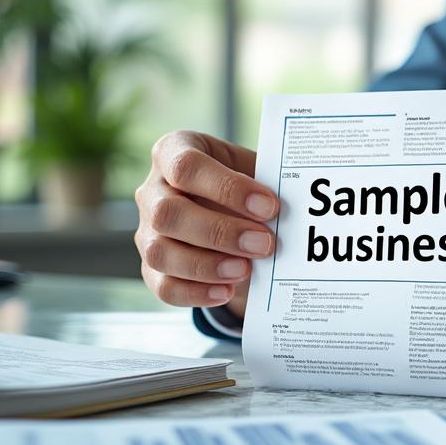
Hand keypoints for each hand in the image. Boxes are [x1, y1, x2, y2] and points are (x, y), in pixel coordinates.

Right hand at [135, 131, 278, 315]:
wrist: (232, 210)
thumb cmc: (243, 185)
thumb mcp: (254, 170)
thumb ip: (268, 183)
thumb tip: (298, 208)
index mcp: (174, 152)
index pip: (186, 166)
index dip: (227, 188)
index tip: (269, 206)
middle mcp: (152, 190)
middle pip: (168, 213)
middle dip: (220, 232)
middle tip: (264, 244)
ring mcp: (147, 230)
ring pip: (159, 252)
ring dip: (206, 266)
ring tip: (246, 270)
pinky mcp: (151, 267)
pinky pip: (163, 286)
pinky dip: (196, 293)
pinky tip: (227, 290)